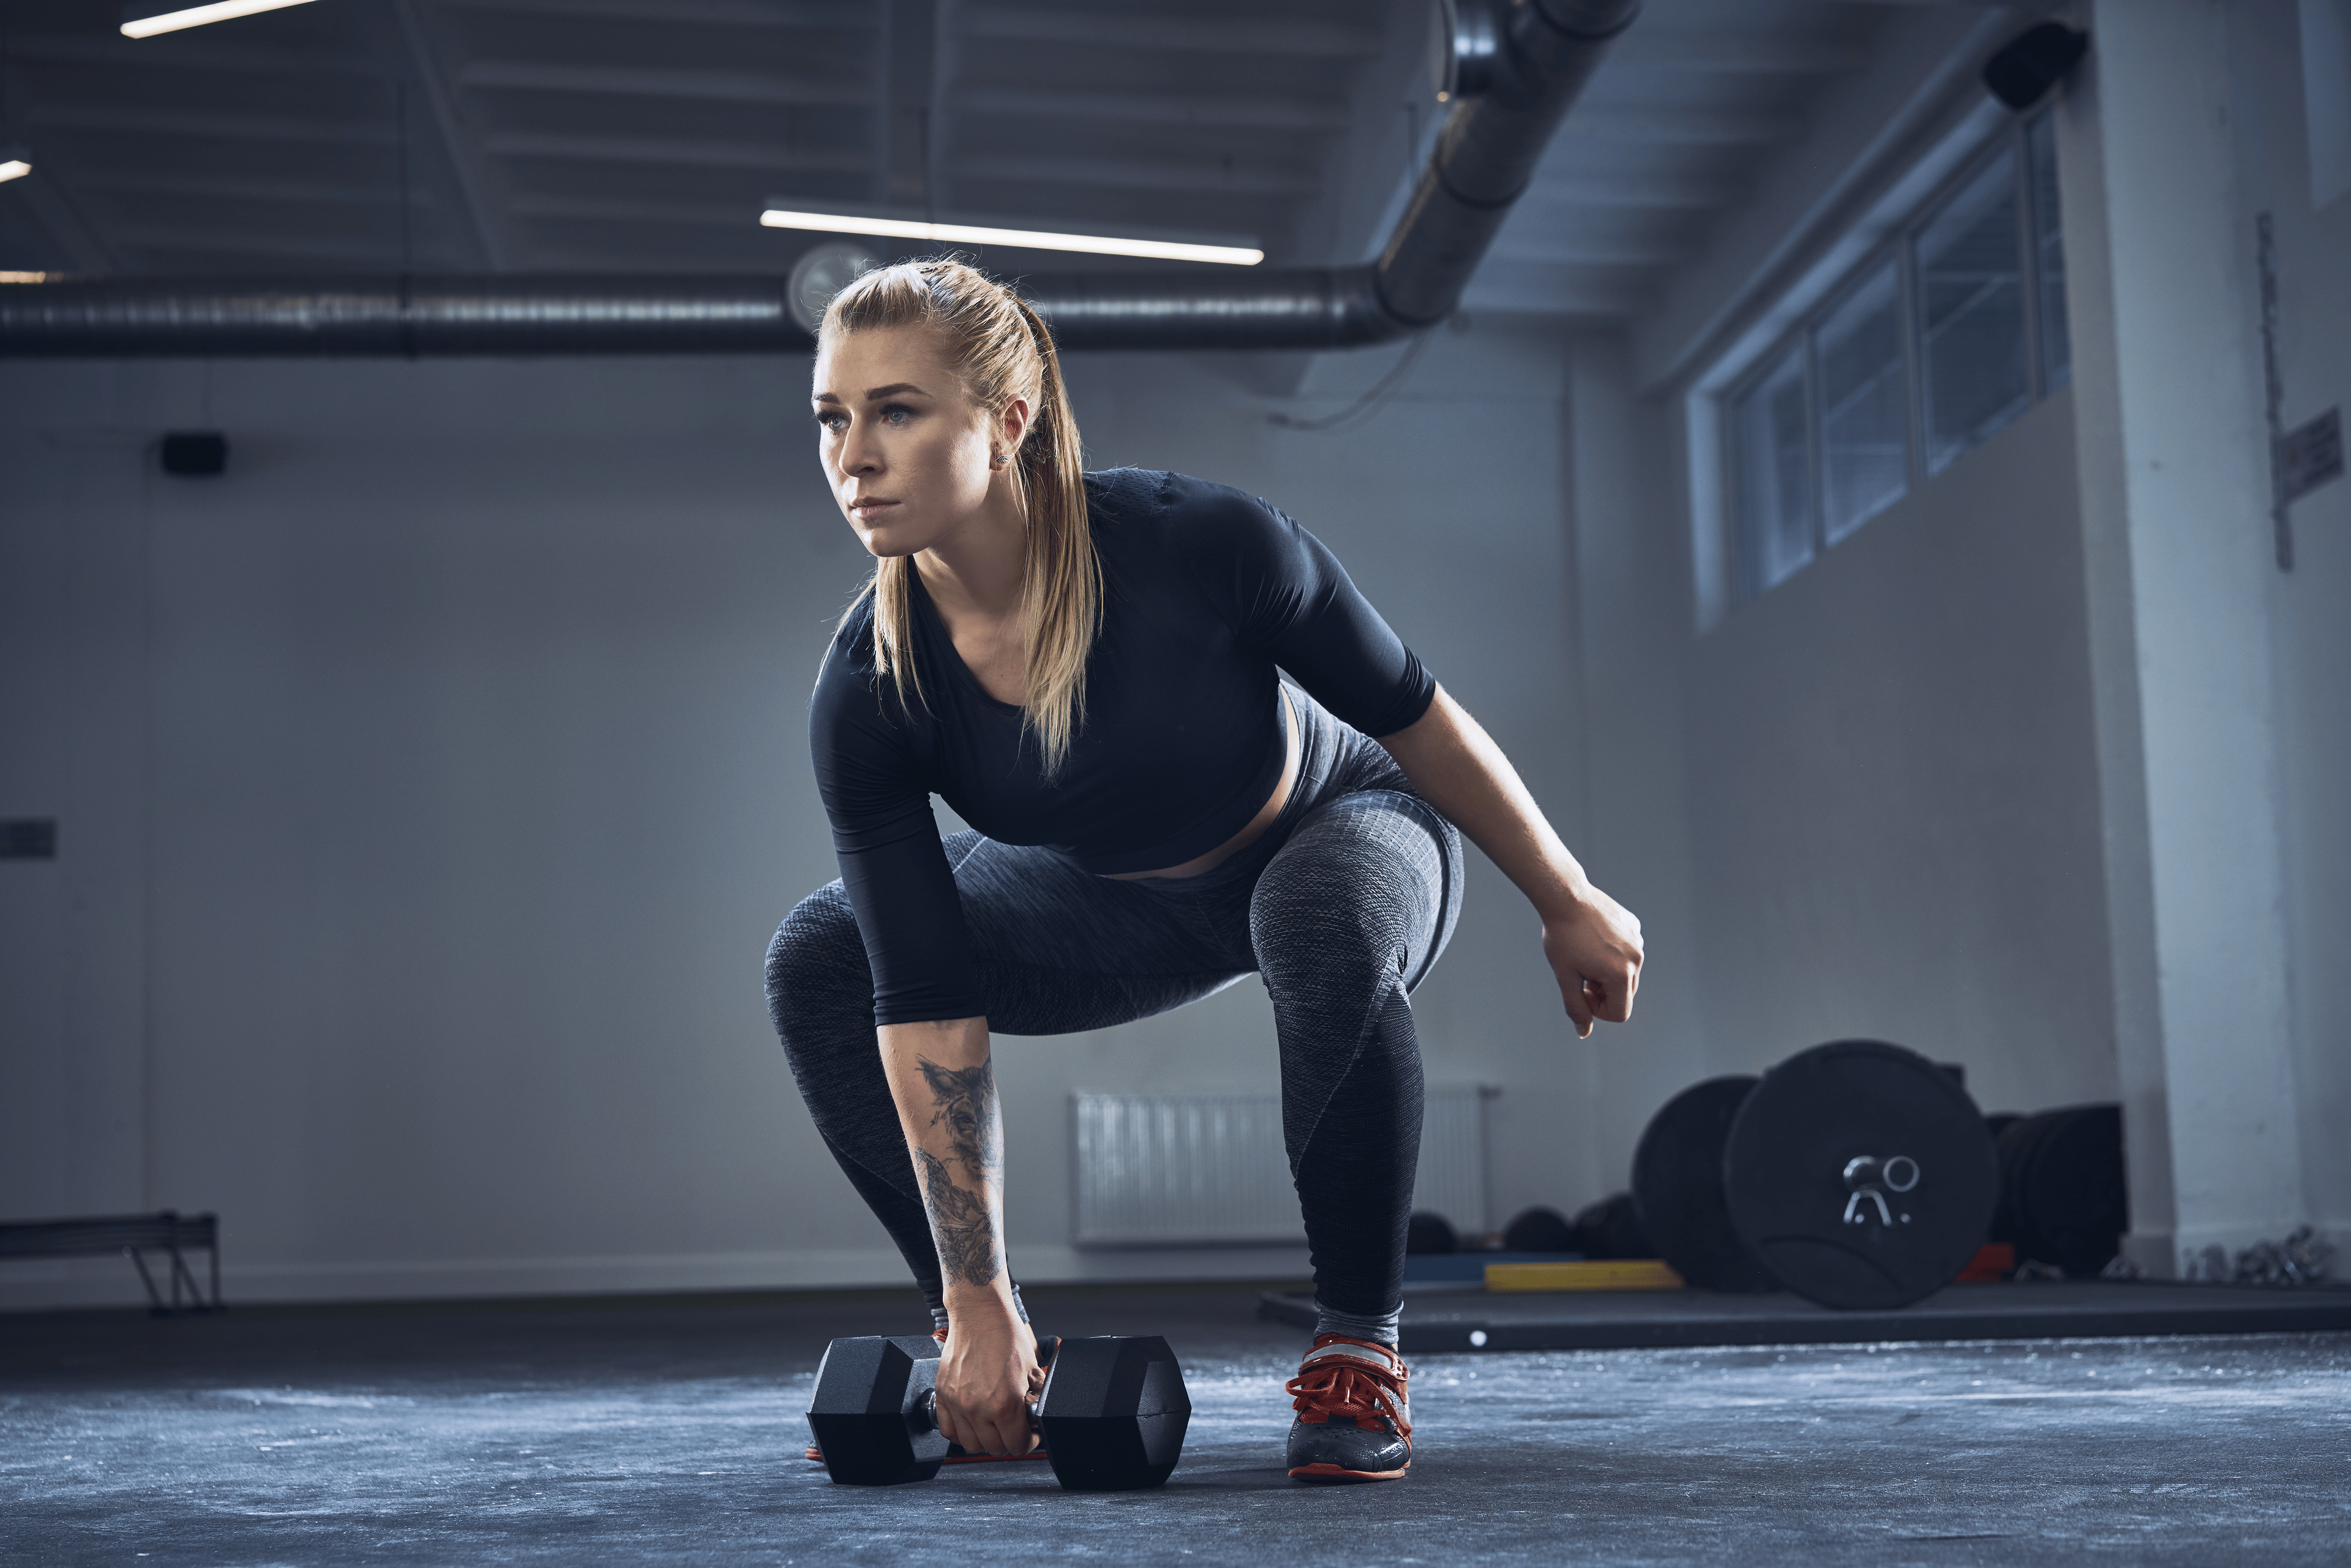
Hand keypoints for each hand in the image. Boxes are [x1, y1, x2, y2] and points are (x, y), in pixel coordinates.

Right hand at [932, 1293, 1039, 1456]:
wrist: (979, 1313)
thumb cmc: (1005, 1335)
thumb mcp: (1032, 1369)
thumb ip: (1034, 1398)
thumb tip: (1035, 1417)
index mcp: (1004, 1403)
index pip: (1018, 1445)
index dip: (1030, 1441)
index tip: (1031, 1433)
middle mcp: (978, 1408)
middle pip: (995, 1448)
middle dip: (1009, 1440)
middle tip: (1014, 1426)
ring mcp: (957, 1404)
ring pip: (971, 1444)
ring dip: (984, 1439)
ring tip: (993, 1425)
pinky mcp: (942, 1396)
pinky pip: (948, 1431)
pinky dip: (960, 1431)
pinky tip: (972, 1420)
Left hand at [1541, 882, 1643, 1037]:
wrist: (1565, 895)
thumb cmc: (1561, 937)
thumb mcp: (1565, 976)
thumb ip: (1576, 1007)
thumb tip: (1583, 1032)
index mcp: (1621, 975)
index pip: (1620, 1014)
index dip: (1598, 1011)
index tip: (1581, 994)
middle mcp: (1636, 959)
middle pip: (1625, 994)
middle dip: (1603, 992)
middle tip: (1580, 975)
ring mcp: (1638, 941)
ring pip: (1627, 972)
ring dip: (1608, 973)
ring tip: (1586, 956)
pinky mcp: (1634, 927)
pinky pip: (1628, 951)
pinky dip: (1613, 954)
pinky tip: (1593, 939)